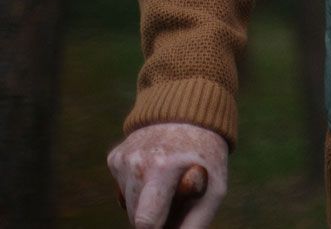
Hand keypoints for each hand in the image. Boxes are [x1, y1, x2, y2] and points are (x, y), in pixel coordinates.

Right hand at [106, 122, 226, 228]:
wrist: (190, 113)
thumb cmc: (206, 156)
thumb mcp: (215, 188)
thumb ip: (195, 223)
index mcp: (162, 168)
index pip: (145, 220)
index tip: (161, 226)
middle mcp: (137, 162)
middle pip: (137, 217)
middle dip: (155, 218)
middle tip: (176, 200)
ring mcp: (123, 158)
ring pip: (128, 205)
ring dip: (146, 204)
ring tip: (167, 183)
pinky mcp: (114, 157)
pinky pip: (123, 188)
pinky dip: (138, 187)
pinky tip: (154, 171)